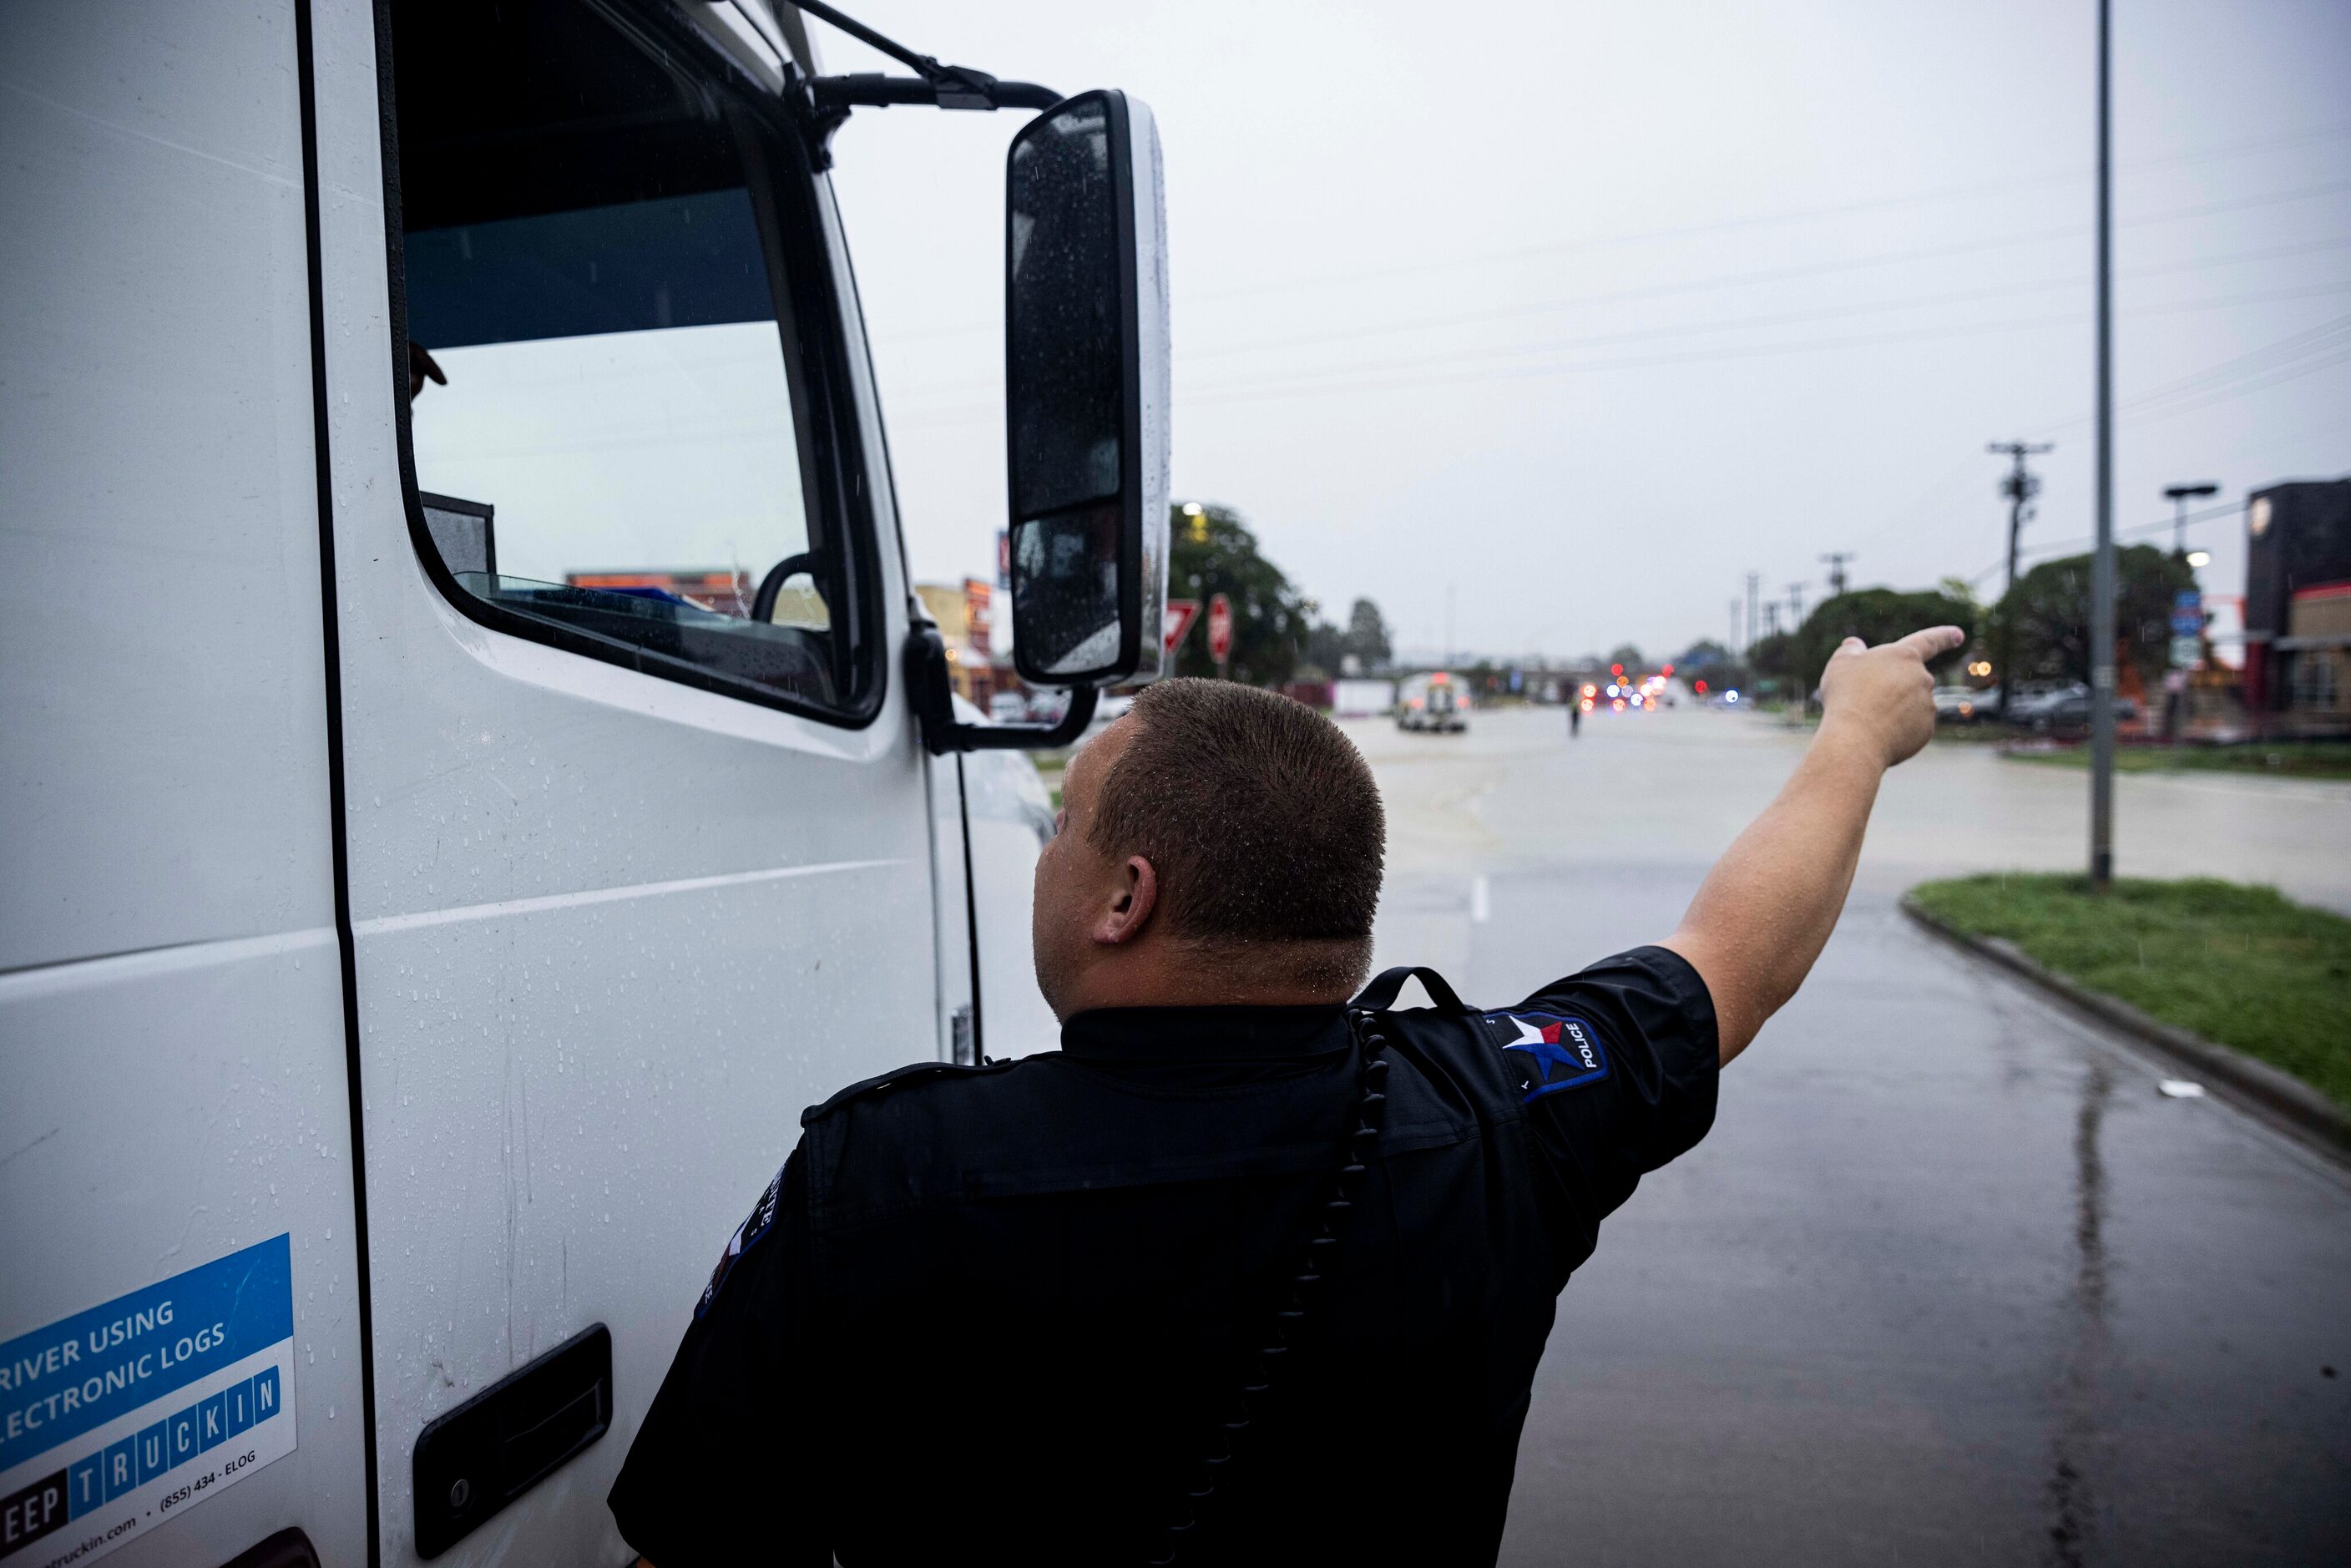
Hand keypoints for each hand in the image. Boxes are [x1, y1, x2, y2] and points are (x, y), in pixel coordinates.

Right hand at [1816, 625, 1962, 767]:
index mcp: (1904, 657)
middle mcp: (1922, 679)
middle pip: (1909, 680)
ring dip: (1893, 709)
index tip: (1958, 635)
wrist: (1855, 741)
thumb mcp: (1840, 665)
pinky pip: (1912, 726)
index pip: (1929, 641)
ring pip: (1910, 704)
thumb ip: (1850, 651)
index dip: (1943, 636)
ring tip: (1868, 719)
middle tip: (1865, 699)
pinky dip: (1898, 729)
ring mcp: (1927, 705)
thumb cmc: (1846, 697)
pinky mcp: (1926, 730)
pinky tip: (1878, 734)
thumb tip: (1854, 645)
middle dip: (1893, 688)